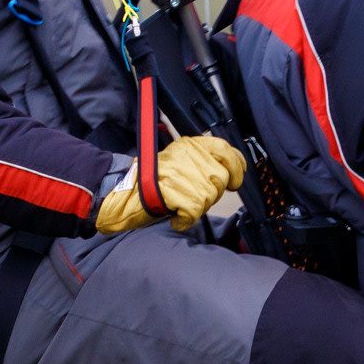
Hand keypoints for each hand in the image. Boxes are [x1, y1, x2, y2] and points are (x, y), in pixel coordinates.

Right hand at [95, 136, 246, 233]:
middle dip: (211, 192)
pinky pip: (196, 212)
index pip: (227, 150)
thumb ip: (205, 159)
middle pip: (221, 179)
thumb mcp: (180, 158)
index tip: (236, 180)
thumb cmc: (154, 179)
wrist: (126, 192)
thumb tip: (235, 167)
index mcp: (191, 144)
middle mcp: (190, 156)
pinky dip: (186, 219)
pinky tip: (176, 215)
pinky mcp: (178, 193)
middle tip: (192, 194)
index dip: (237, 167)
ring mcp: (184, 174)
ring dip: (197, 206)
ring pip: (210, 197)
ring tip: (179, 202)